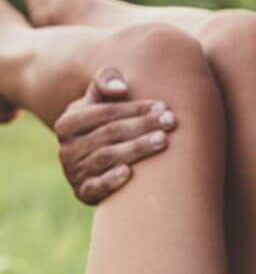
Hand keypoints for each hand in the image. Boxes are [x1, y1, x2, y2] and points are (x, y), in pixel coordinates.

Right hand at [54, 67, 176, 204]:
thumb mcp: (99, 99)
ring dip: (136, 148)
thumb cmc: (105, 121)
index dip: (135, 108)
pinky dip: (110, 181)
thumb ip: (106, 81)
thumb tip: (122, 89)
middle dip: (142, 126)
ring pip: (106, 158)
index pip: (105, 112)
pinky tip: (129, 173)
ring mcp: (74, 172)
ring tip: (163, 140)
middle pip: (109, 133)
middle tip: (171, 121)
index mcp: (68, 122)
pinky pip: (94, 188)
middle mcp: (67, 148)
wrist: (93, 159)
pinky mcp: (84, 192)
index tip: (163, 106)